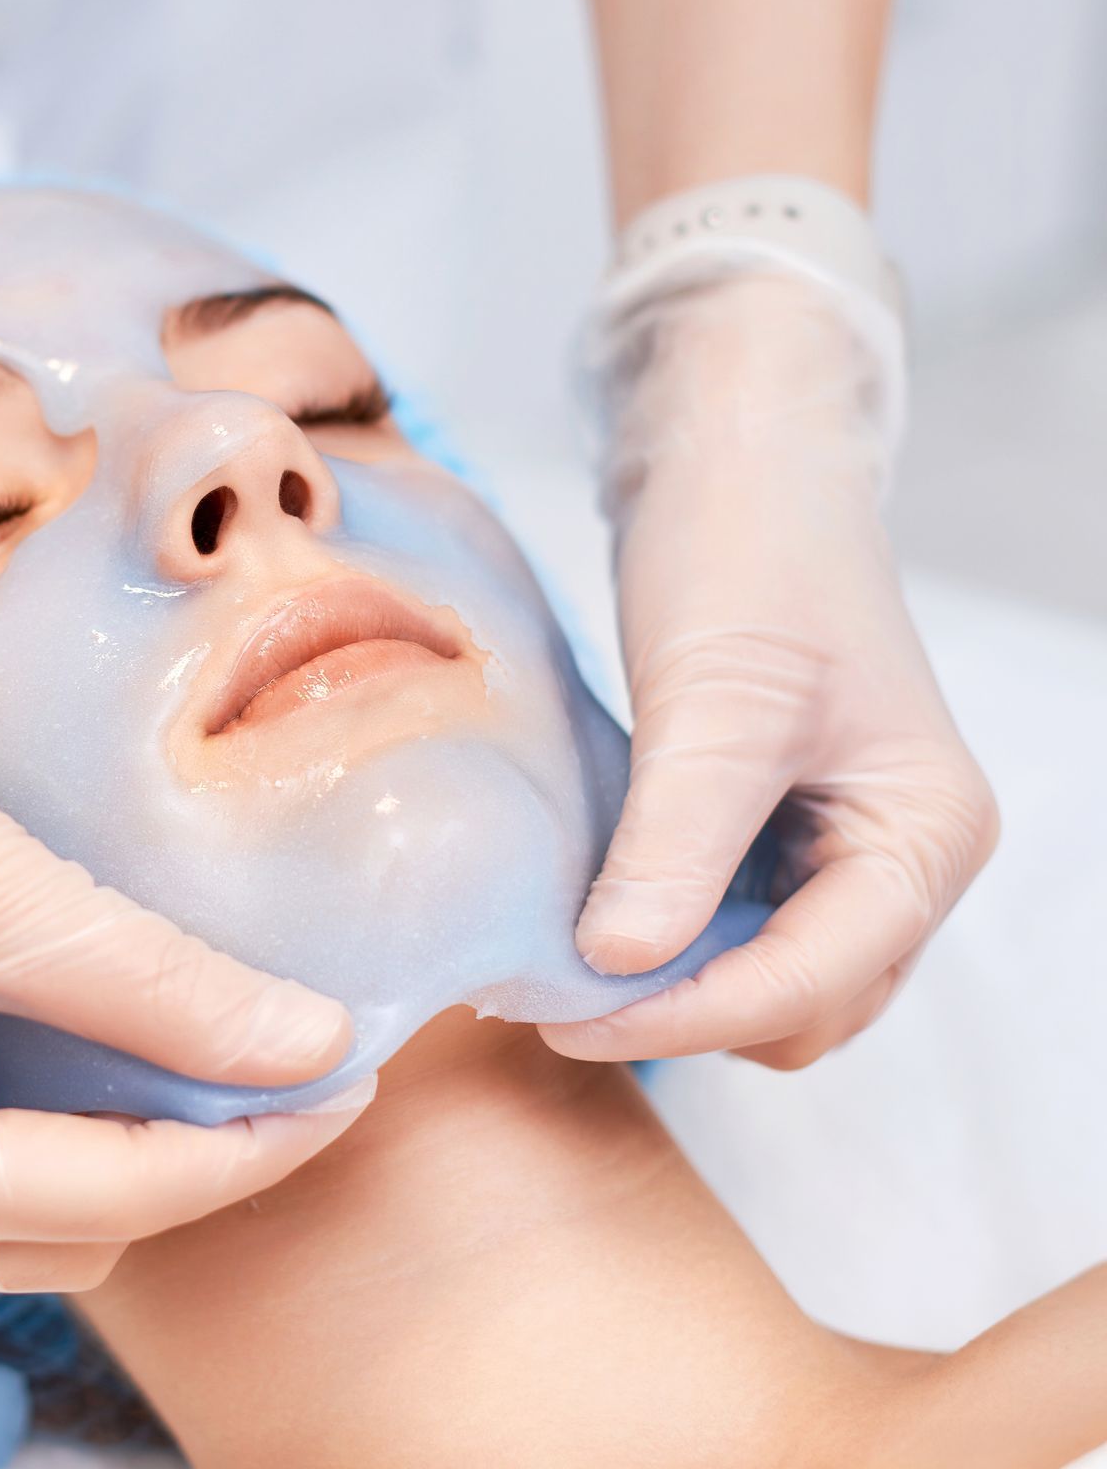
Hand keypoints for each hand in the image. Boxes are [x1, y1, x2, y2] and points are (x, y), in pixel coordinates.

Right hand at [0, 479, 361, 1288]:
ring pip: (2, 1211)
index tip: (357, 1076)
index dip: (253, 1146)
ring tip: (212, 1050)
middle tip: (297, 1068)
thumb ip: (156, 985)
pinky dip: (36, 1120)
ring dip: (114, 1151)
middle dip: (190, 1165)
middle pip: (62, 1233)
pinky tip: (95, 1037)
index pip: (114, 1197)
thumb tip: (317, 1047)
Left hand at [539, 271, 997, 1071]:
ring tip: (554, 967)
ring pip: (768, 986)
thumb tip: (621, 967)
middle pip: (800, 1009)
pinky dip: (666, 942)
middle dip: (683, 1015)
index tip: (564, 1015)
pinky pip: (735, 930)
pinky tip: (585, 921)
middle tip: (544, 997)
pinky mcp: (787, 831)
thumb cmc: (749, 549)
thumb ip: (677, 839)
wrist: (742, 453)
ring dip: (672, 991)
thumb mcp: (714, 696)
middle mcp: (904, 857)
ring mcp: (850, 848)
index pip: (811, 982)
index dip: (687, 1015)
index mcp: (926, 832)